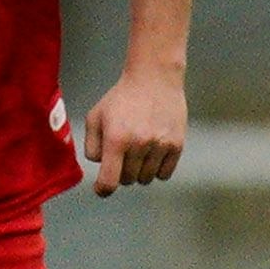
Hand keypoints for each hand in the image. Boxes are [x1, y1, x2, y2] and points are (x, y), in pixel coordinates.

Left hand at [84, 66, 186, 195]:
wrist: (154, 79)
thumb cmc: (121, 99)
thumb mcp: (95, 117)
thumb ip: (92, 146)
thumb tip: (101, 167)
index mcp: (116, 139)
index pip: (109, 180)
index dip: (103, 189)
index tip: (101, 189)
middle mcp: (139, 144)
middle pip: (127, 180)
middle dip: (121, 173)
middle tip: (122, 156)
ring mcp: (160, 145)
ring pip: (146, 179)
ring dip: (139, 172)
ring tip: (138, 153)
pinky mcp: (177, 145)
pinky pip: (164, 174)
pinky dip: (157, 170)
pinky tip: (153, 154)